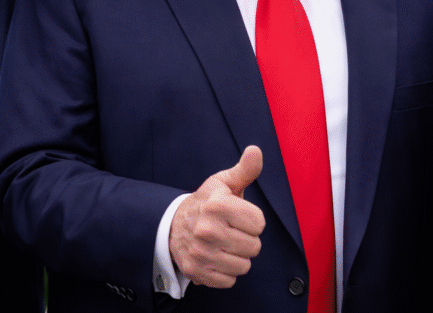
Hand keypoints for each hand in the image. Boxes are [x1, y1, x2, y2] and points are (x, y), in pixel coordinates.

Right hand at [169, 146, 264, 287]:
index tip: (239, 216)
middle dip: (247, 240)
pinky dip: (226, 272)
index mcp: (218, 205)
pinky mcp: (196, 271)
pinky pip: (229, 280)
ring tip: (224, 244)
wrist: (173, 225)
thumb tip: (256, 151)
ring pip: (243, 266)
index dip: (252, 220)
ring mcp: (200, 252)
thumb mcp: (224, 183)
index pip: (259, 224)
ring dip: (238, 257)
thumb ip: (245, 170)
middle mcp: (208, 229)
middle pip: (254, 247)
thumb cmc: (207, 203)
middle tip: (231, 231)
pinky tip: (216, 257)